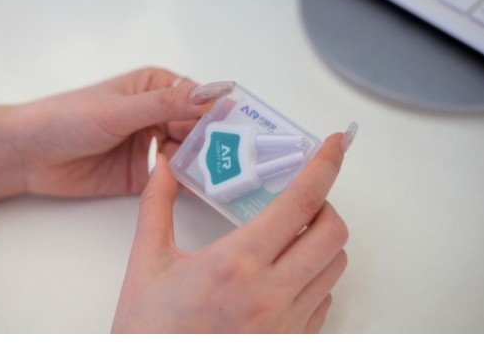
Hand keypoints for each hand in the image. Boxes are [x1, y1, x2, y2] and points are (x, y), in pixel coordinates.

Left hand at [0, 67, 234, 212]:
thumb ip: (165, 104)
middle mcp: (159, 115)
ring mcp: (153, 146)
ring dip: (205, 164)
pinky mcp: (144, 175)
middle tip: (240, 161)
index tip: (244, 131)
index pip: (198, 99)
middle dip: (215, 143)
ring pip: (190, 155)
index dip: (219, 114)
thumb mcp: (120, 109)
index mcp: (156, 88)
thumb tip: (213, 92)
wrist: (28, 155)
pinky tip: (205, 190)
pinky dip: (188, 184)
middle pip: (199, 129)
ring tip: (228, 178)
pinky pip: (174, 179)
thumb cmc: (69, 118)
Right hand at [111, 132, 349, 332]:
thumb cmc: (150, 333)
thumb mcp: (147, 263)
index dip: (325, 165)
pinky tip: (284, 274)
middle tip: (299, 200)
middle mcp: (271, 294)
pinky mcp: (291, 344)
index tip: (336, 143)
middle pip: (333, 233)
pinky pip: (324, 301)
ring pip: (334, 267)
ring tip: (289, 236)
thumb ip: (157, 204)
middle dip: (324, 205)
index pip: (300, 202)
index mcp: (236, 264)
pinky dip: (314, 277)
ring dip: (321, 242)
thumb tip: (162, 164)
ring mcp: (286, 324)